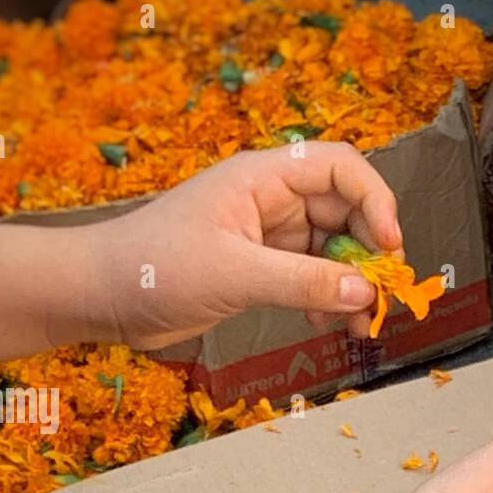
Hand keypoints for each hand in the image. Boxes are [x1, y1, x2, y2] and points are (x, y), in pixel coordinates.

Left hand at [95, 142, 402, 348]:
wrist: (102, 296)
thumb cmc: (155, 268)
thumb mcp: (234, 275)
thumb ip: (302, 283)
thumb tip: (364, 293)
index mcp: (263, 177)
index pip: (341, 166)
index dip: (376, 200)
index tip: (390, 248)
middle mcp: (271, 199)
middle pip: (345, 211)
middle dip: (369, 253)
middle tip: (381, 298)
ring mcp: (267, 234)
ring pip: (332, 250)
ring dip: (350, 285)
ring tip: (359, 326)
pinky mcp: (259, 268)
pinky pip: (310, 277)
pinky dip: (326, 300)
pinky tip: (325, 325)